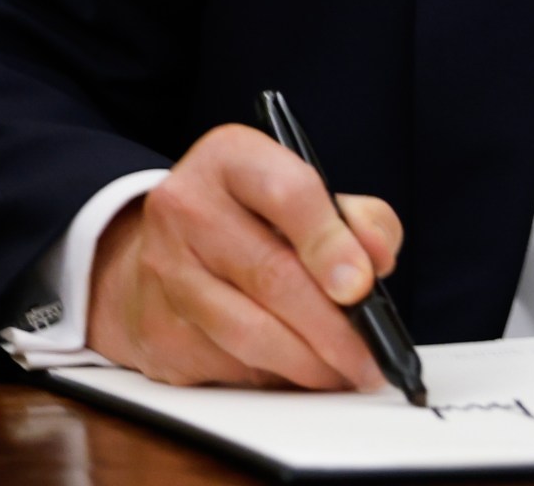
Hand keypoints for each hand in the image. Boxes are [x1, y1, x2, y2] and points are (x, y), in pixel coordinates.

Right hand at [85, 123, 403, 388]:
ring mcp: (164, 270)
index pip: (288, 194)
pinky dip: (275, 376)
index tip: (363, 285)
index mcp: (231, 159)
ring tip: (346, 372)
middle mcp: (187, 206)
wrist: (166, 250)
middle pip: (271, 274)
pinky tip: (301, 373)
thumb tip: (375, 260)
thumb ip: (357, 219)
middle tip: (371, 356)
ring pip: (248, 331)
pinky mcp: (157, 327)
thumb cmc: (253, 222)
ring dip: (309, 363)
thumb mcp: (307, 196)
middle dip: (333, 327)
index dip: (331, 243)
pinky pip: (227, 364)